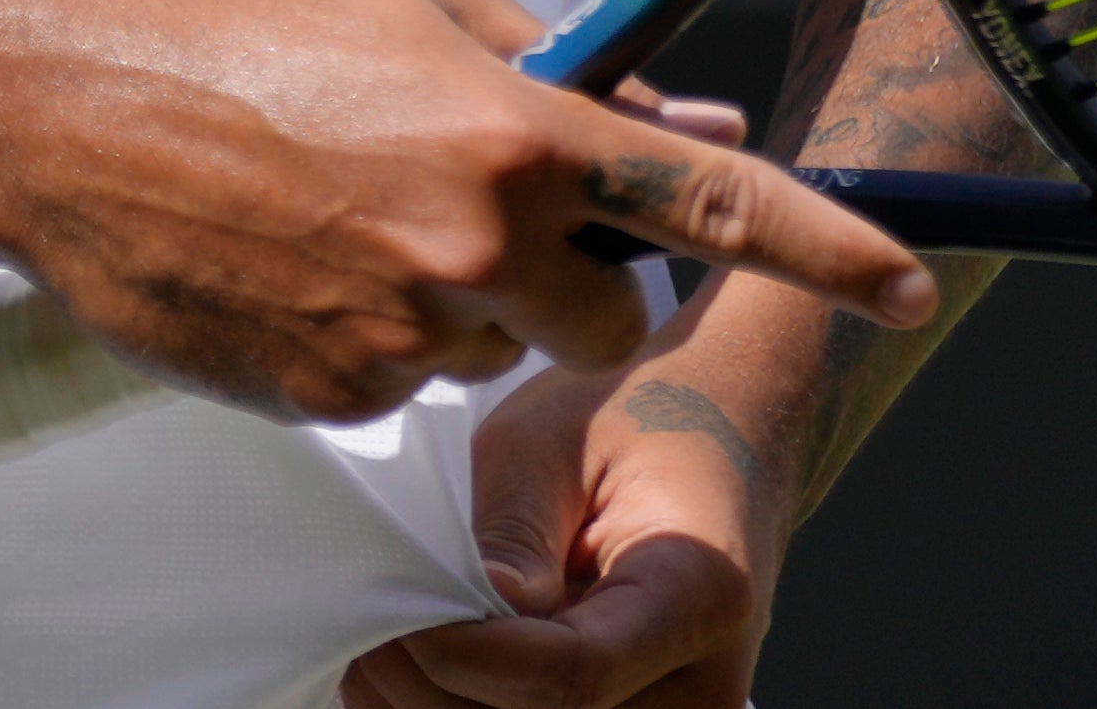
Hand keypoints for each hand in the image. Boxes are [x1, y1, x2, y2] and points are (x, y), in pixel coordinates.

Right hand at [0, 0, 934, 425]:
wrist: (62, 110)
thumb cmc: (240, 24)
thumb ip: (558, 58)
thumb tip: (677, 113)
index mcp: (512, 129)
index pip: (711, 198)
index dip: (827, 248)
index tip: (910, 289)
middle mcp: (475, 243)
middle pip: (607, 319)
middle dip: (575, 282)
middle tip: (478, 207)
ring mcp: (401, 334)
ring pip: (497, 353)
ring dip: (462, 301)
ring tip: (343, 212)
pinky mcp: (331, 400)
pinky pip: (404, 388)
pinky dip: (374, 338)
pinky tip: (293, 263)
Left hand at [341, 358, 775, 708]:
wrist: (731, 430)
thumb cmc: (638, 416)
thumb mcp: (552, 439)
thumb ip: (508, 537)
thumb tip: (451, 630)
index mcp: (700, 593)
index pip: (571, 676)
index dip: (466, 659)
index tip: (392, 618)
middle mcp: (704, 685)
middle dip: (434, 692)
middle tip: (364, 632)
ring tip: (379, 651)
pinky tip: (418, 672)